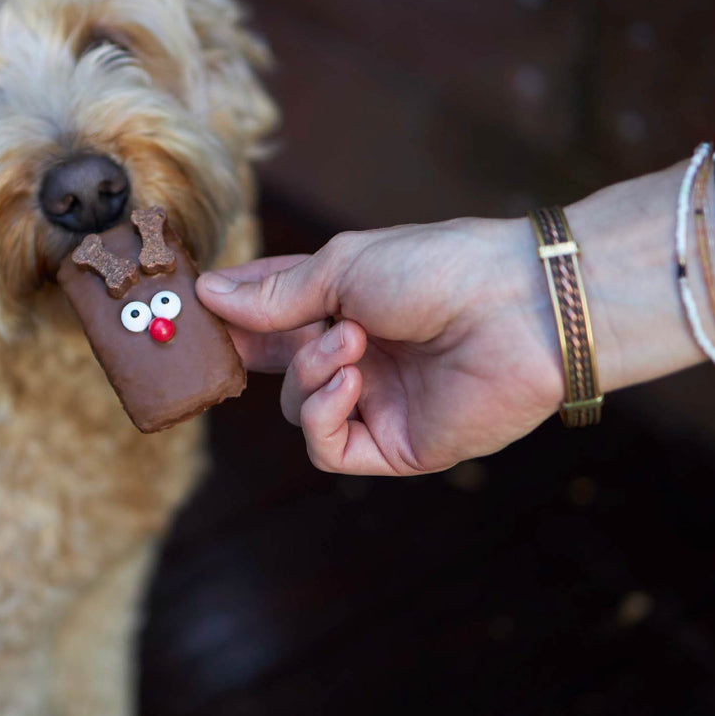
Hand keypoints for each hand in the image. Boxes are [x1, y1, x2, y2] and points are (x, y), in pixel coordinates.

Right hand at [197, 219, 564, 474]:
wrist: (521, 309)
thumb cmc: (438, 269)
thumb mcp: (344, 268)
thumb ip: (276, 294)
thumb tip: (208, 293)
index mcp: (341, 301)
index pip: (268, 311)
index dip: (230, 311)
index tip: (193, 305)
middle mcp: (353, 351)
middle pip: (272, 363)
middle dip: (248, 350)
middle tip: (227, 336)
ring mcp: (372, 399)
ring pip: (297, 405)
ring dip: (309, 374)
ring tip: (350, 345)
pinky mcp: (394, 443)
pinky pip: (328, 447)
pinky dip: (323, 416)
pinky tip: (350, 384)